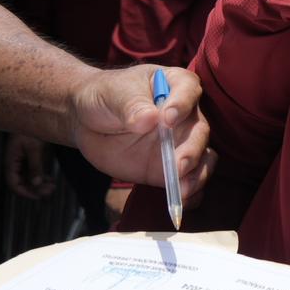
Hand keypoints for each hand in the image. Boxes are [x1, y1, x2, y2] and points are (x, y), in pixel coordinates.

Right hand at [4, 133, 56, 199]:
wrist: (36, 114)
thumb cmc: (30, 128)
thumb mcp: (34, 148)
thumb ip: (35, 165)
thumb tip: (36, 183)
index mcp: (11, 161)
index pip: (14, 183)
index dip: (25, 192)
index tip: (37, 197)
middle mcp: (15, 162)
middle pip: (22, 182)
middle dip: (35, 189)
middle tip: (49, 191)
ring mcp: (22, 159)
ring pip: (29, 177)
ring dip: (39, 183)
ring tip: (52, 186)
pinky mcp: (30, 156)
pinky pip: (33, 171)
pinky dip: (41, 176)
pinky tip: (50, 179)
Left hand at [67, 65, 215, 200]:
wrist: (87, 119)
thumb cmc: (105, 96)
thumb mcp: (113, 94)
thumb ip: (131, 106)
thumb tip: (148, 119)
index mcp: (175, 85)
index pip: (188, 91)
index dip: (182, 105)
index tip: (167, 120)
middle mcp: (185, 115)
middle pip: (200, 130)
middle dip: (192, 150)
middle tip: (179, 166)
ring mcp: (179, 143)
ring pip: (203, 158)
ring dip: (197, 175)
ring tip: (183, 191)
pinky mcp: (168, 168)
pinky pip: (187, 181)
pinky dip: (190, 194)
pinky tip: (182, 203)